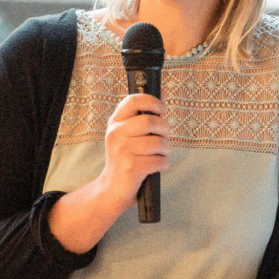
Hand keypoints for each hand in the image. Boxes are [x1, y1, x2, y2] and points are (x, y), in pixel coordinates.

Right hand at [101, 93, 170, 214]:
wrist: (112, 189)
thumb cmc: (126, 158)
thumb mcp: (129, 134)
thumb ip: (144, 113)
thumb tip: (162, 90)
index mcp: (115, 123)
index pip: (133, 101)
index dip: (152, 101)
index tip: (162, 110)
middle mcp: (116, 134)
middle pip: (151, 121)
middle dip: (165, 130)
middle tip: (165, 138)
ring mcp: (123, 151)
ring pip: (158, 142)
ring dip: (166, 150)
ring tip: (161, 154)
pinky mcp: (132, 167)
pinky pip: (159, 160)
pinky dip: (164, 164)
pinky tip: (158, 166)